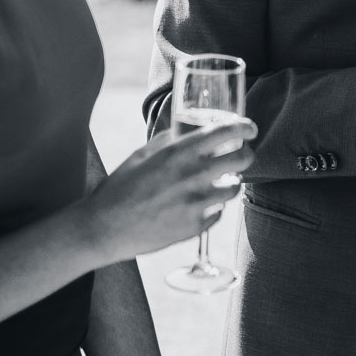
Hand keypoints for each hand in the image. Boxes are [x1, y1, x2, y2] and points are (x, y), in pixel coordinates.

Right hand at [86, 122, 255, 264]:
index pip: (226, 131)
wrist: (104, 229)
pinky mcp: (196, 227)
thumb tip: (180, 133)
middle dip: (246, 154)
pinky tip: (199, 207)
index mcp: (179, 153)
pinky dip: (213, 209)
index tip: (250, 128)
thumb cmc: (118, 189)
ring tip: (221, 184)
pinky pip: (218, 213)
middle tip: (241, 156)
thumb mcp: (140, 156)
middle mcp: (193, 175)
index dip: (245, 126)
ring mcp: (197, 203)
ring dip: (231, 183)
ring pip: (235, 188)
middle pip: (241, 159)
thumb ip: (165, 142)